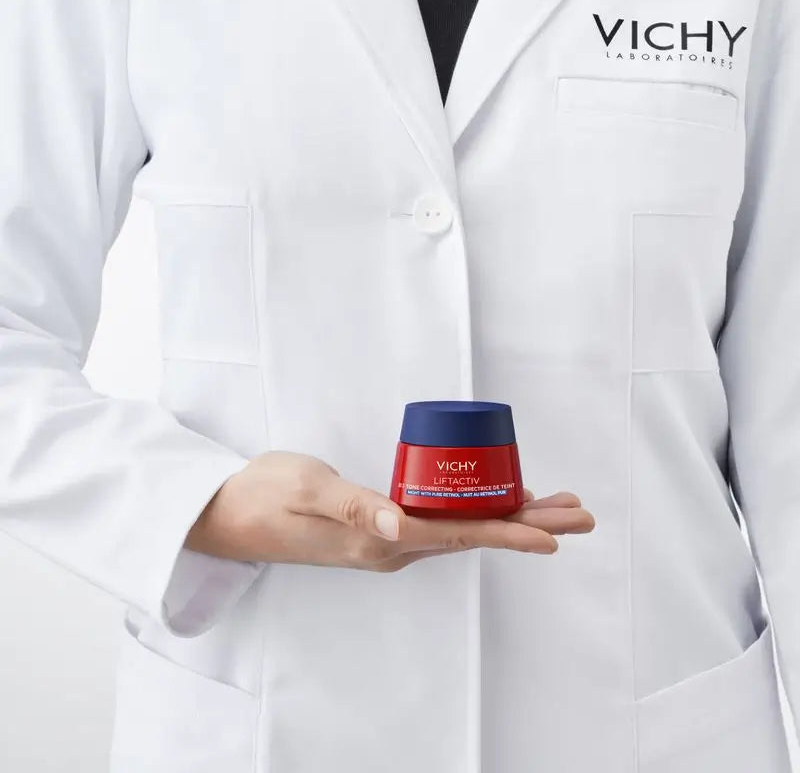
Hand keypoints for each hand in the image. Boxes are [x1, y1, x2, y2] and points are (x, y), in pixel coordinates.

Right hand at [185, 450, 594, 571]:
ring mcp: (386, 541)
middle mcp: (390, 546)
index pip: (458, 536)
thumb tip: (398, 524)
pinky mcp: (379, 529)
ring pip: (462, 530)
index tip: (554, 531)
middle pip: (472, 536)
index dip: (508, 532)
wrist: (231, 514)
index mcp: (379, 539)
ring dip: (508, 519)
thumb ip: (353, 505)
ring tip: (552, 506)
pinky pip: (441, 524)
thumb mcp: (308, 490)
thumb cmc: (266, 495)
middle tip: (577, 514)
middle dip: (527, 524)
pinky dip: (475, 514)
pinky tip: (491, 503)